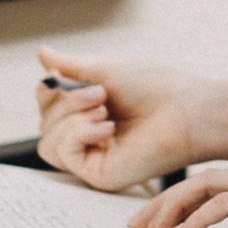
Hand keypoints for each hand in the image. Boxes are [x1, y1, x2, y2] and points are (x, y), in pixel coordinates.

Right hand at [35, 44, 203, 189]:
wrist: (187, 111)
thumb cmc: (155, 89)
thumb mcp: (107, 71)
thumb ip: (72, 67)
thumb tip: (41, 52)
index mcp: (89, 111)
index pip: (46, 107)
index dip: (47, 92)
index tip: (61, 76)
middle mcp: (88, 137)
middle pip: (45, 124)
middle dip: (65, 103)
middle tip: (100, 94)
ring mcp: (93, 157)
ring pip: (48, 144)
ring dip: (71, 119)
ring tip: (104, 108)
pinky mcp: (99, 174)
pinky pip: (65, 155)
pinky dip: (79, 135)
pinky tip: (107, 127)